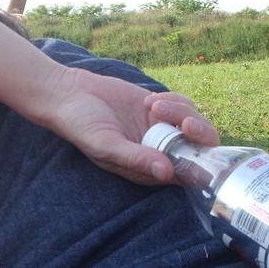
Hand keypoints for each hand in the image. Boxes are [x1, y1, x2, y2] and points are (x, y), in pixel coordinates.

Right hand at [37, 67, 218, 184]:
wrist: (70, 93)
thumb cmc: (80, 125)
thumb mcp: (105, 145)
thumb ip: (135, 158)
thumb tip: (167, 172)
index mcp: (146, 169)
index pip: (185, 174)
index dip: (197, 162)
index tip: (191, 146)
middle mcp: (158, 152)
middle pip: (198, 149)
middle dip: (199, 135)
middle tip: (184, 123)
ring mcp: (160, 129)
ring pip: (194, 124)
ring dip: (181, 112)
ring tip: (153, 105)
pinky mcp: (159, 108)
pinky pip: (184, 105)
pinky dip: (175, 100)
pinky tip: (151, 100)